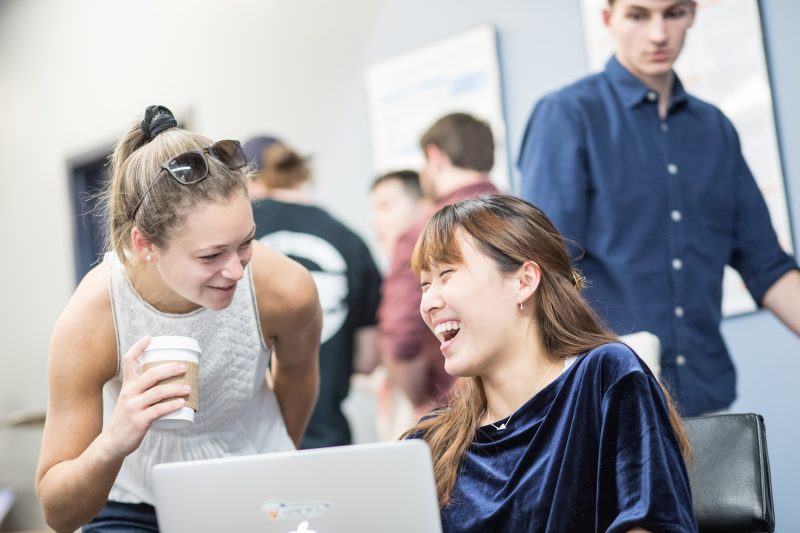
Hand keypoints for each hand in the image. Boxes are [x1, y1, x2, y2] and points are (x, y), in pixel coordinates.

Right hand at [100, 336, 190, 459]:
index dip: (138, 347)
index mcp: (127, 385)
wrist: (112, 442)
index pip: (129, 361)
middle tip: (184, 367)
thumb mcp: (130, 399)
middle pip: (151, 374)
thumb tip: (167, 379)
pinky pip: (159, 410)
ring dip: (177, 388)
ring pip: (158, 392)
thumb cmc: (126, 418)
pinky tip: (182, 403)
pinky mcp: (139, 420)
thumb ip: (143, 389)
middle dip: (170, 368)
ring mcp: (134, 407)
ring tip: (189, 388)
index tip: (149, 338)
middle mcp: (129, 393)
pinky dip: (172, 405)